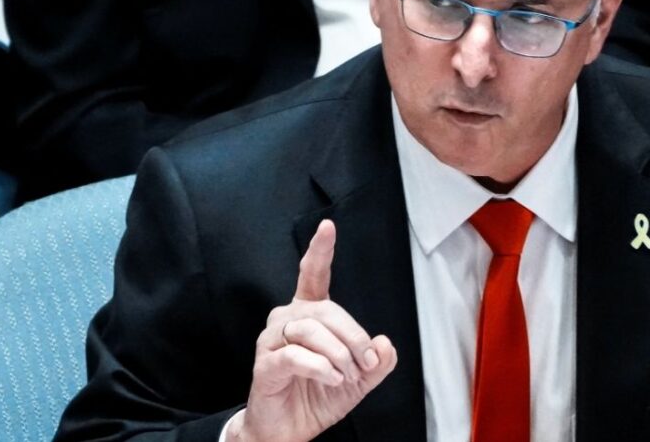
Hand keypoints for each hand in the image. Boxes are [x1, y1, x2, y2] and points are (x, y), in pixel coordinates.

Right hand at [229, 220, 397, 441]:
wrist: (289, 432)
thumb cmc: (317, 398)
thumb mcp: (359, 380)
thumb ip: (377, 362)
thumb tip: (385, 344)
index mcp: (309, 316)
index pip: (313, 275)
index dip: (320, 251)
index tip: (327, 227)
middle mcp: (287, 321)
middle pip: (325, 310)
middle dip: (353, 336)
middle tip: (365, 362)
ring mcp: (272, 342)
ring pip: (311, 331)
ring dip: (338, 354)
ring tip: (346, 376)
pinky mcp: (265, 365)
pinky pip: (295, 356)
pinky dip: (320, 367)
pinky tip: (331, 378)